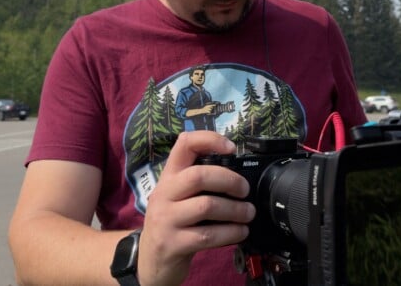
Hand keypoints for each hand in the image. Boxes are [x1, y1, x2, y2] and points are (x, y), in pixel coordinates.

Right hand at [137, 131, 254, 285]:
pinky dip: (231, 233)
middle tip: (245, 190)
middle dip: (230, 180)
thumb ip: (199, 183)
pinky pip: (208, 235)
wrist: (151, 260)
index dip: (209, 140)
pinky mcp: (173, 244)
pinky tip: (241, 232)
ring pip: (206, 206)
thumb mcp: (178, 197)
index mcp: (169, 176)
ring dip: (235, 210)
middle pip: (199, 176)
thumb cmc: (174, 222)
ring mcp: (166, 219)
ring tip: (248, 213)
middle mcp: (164, 194)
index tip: (231, 148)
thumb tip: (239, 173)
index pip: (184, 144)